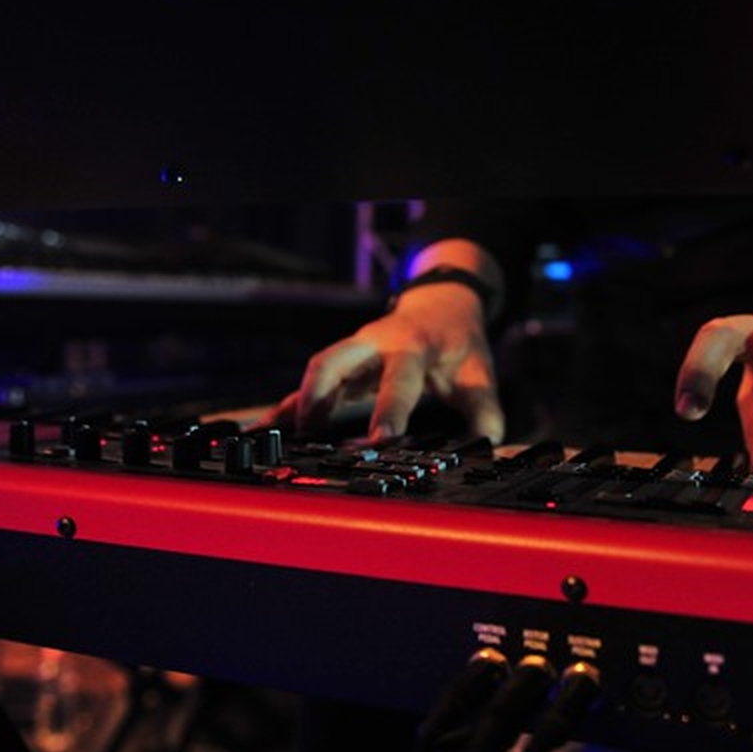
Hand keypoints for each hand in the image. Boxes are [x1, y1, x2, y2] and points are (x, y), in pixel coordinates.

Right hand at [266, 281, 505, 442]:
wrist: (442, 304)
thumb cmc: (457, 342)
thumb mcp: (479, 373)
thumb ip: (484, 412)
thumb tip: (485, 447)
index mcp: (411, 346)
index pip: (397, 379)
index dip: (389, 410)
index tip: (382, 440)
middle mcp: (374, 344)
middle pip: (334, 360)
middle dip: (320, 396)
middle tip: (314, 435)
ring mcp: (354, 352)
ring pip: (316, 368)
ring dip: (300, 401)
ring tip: (290, 439)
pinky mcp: (343, 364)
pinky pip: (310, 382)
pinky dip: (288, 405)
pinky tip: (267, 427)